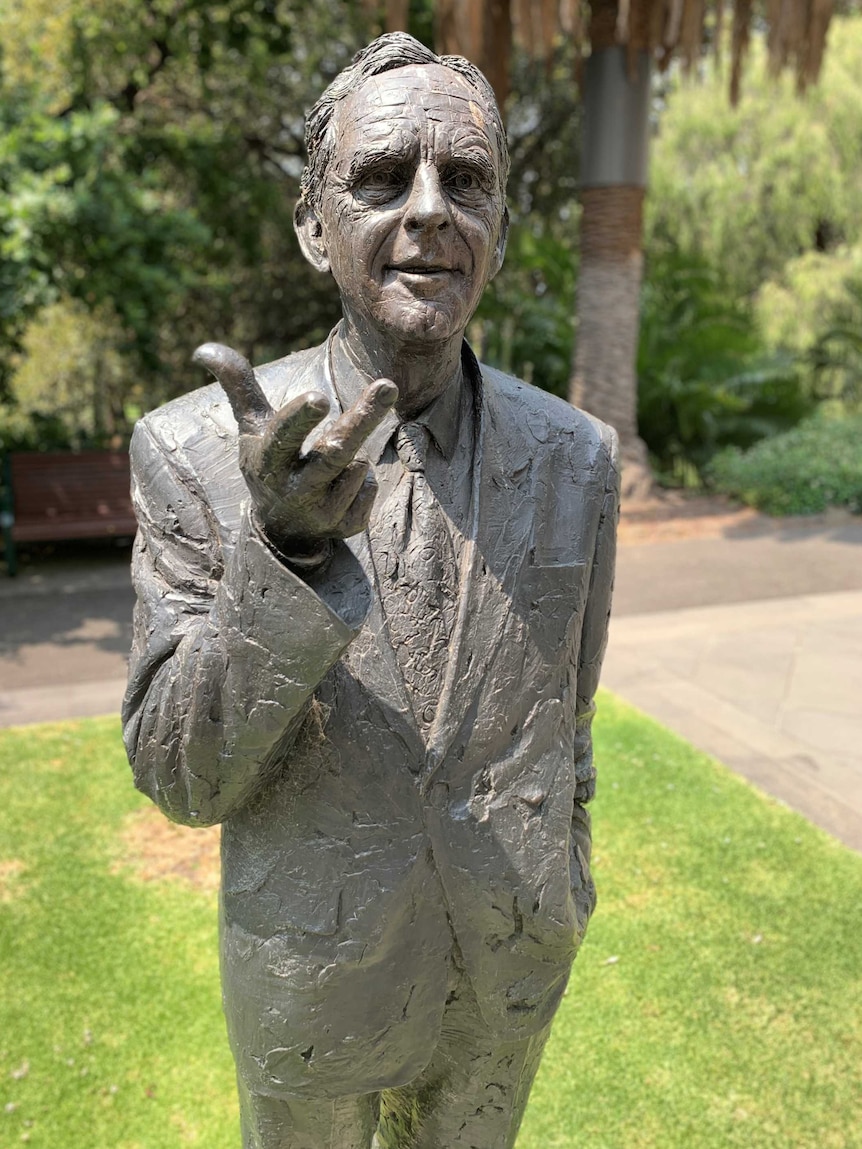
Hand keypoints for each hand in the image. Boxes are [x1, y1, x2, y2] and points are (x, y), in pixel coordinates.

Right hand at [192, 343, 397, 555]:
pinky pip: (369, 490)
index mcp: (269, 459)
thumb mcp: (251, 426)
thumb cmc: (269, 461)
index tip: (320, 397)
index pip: (284, 436)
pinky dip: (364, 483)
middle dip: (362, 419)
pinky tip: (342, 488)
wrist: (282, 528)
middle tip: (388, 385)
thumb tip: (203, 350)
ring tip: (333, 464)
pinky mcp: (345, 527)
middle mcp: (293, 488)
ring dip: (356, 458)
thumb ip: (238, 385)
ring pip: (357, 468)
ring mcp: (320, 511)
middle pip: (335, 452)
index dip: (300, 418)